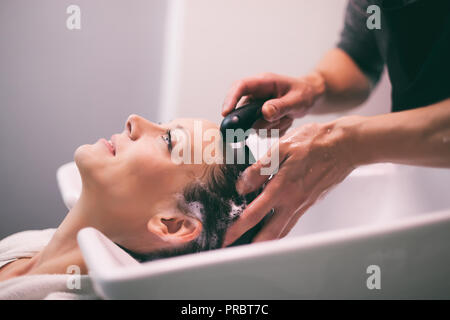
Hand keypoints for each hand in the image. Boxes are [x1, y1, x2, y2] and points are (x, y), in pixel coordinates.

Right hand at [221, 72, 325, 134]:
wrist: (309, 97)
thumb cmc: (304, 93)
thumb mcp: (297, 99)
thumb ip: (282, 106)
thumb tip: (265, 112)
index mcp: (263, 82)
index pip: (240, 86)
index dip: (230, 99)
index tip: (226, 113)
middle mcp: (256, 94)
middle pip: (241, 109)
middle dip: (252, 120)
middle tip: (269, 123)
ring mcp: (256, 107)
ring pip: (253, 123)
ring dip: (270, 126)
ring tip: (287, 118)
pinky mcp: (259, 118)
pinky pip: (261, 130)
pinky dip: (274, 129)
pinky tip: (285, 122)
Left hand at [223, 117, 358, 245]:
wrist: (344, 146)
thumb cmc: (314, 142)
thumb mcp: (282, 147)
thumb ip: (260, 168)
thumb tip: (242, 186)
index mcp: (282, 187)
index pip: (255, 214)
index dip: (238, 228)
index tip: (226, 237)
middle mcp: (292, 201)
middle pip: (269, 234)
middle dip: (251, 246)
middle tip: (235, 250)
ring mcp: (302, 205)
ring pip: (281, 231)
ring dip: (265, 242)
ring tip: (250, 246)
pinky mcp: (309, 203)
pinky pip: (291, 222)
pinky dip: (278, 231)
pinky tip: (271, 228)